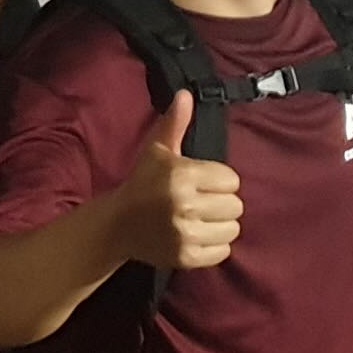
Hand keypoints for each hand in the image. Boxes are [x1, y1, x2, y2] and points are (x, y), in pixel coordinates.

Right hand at [108, 89, 242, 271]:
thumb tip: (185, 95)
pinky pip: (222, 252)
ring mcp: (185, 233)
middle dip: (220, 202)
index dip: (217, 180)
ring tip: (200, 219)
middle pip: (235, 205)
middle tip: (200, 202)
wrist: (117, 225)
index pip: (231, 180)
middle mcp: (185, 204)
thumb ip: (174, 123)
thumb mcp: (156, 151)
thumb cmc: (142, 183)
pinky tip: (197, 235)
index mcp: (181, 175)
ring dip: (220, 225)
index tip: (199, 182)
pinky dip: (214, 246)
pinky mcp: (186, 257)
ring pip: (232, 229)